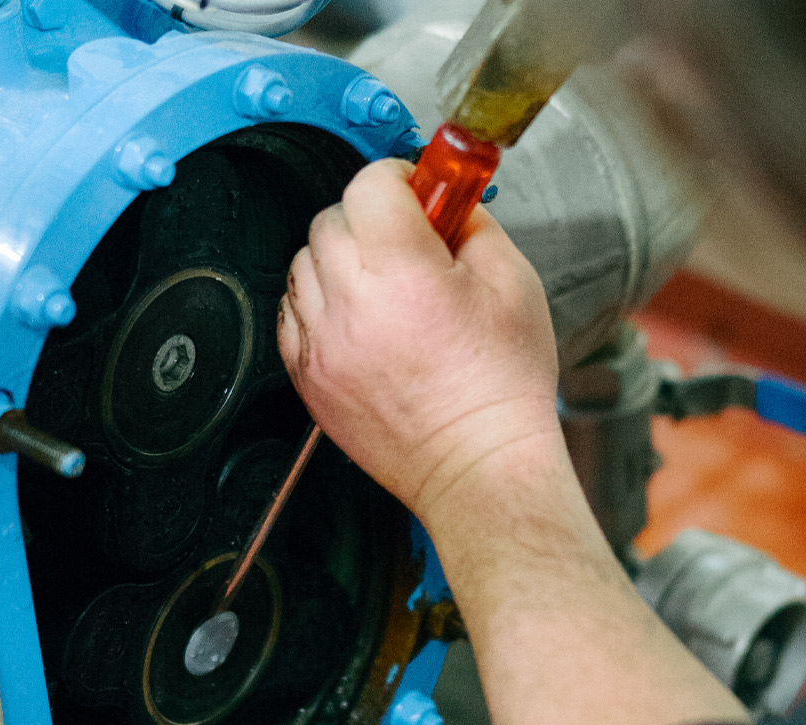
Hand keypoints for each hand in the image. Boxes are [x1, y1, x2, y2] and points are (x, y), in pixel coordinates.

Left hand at [278, 159, 561, 520]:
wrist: (478, 465)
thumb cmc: (502, 387)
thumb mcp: (514, 283)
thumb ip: (474, 224)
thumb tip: (448, 199)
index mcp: (403, 271)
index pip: (369, 185)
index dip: (399, 178)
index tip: (419, 191)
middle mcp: (350, 303)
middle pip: (332, 218)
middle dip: (370, 218)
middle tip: (409, 242)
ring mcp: (321, 343)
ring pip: (303, 263)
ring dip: (339, 259)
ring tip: (384, 285)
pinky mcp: (307, 376)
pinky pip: (291, 313)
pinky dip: (318, 304)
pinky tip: (360, 319)